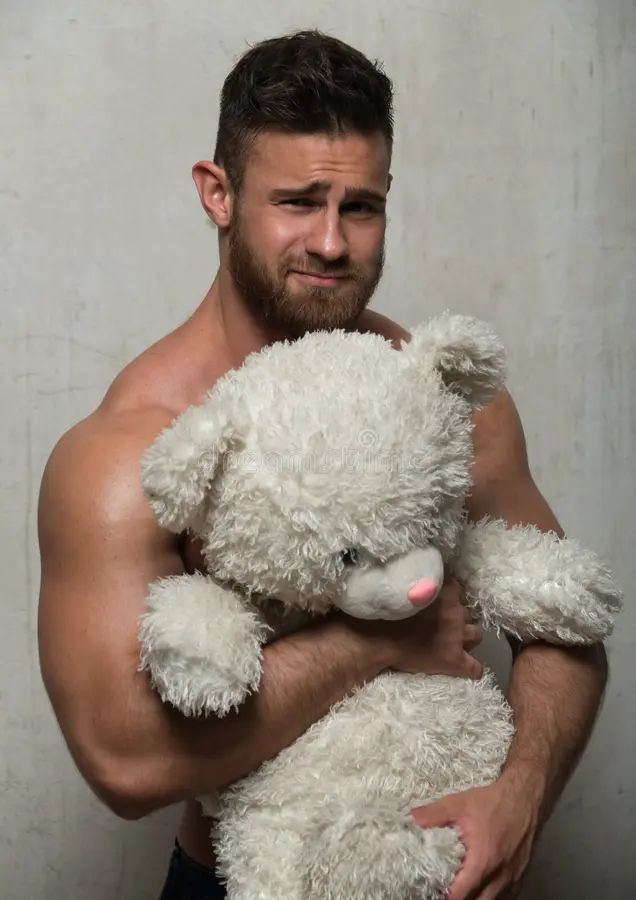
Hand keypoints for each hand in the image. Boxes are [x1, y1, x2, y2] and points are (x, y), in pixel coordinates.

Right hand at [348, 576, 482, 678]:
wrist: (376, 640)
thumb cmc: (385, 611)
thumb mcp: (405, 586)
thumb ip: (422, 582)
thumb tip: (425, 578)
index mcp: (446, 590)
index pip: (459, 591)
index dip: (450, 599)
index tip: (438, 605)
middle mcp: (456, 611)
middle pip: (469, 613)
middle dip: (459, 618)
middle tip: (442, 624)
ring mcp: (458, 636)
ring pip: (476, 635)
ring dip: (467, 637)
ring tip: (453, 641)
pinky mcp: (454, 660)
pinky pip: (474, 668)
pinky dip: (470, 667)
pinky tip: (461, 665)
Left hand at [410, 779, 540, 898]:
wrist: (525, 797)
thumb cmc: (492, 802)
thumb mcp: (458, 804)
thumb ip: (433, 815)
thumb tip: (410, 820)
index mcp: (483, 862)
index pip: (461, 895)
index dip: (445, 896)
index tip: (433, 889)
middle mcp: (500, 877)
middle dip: (461, 899)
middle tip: (445, 890)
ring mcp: (513, 880)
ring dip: (476, 898)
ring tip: (461, 888)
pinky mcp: (520, 877)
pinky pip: (505, 897)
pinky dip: (490, 896)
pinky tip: (480, 887)